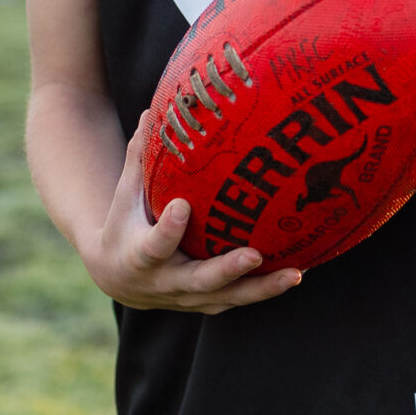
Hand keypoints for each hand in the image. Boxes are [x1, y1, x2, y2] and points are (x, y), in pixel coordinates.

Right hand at [86, 114, 301, 313]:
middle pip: (200, 280)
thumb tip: (153, 111)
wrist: (118, 278)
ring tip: (295, 273)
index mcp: (139, 255)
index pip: (154, 244)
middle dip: (227, 270)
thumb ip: (138, 158)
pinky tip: (297, 271)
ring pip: (228, 297)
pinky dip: (266, 288)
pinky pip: (240, 298)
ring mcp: (190, 297)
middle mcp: (166, 281)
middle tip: (254, 254)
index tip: (182, 206)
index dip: (168, 229)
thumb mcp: (124, 195)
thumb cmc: (125, 224)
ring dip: (262, 288)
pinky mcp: (208, 303)